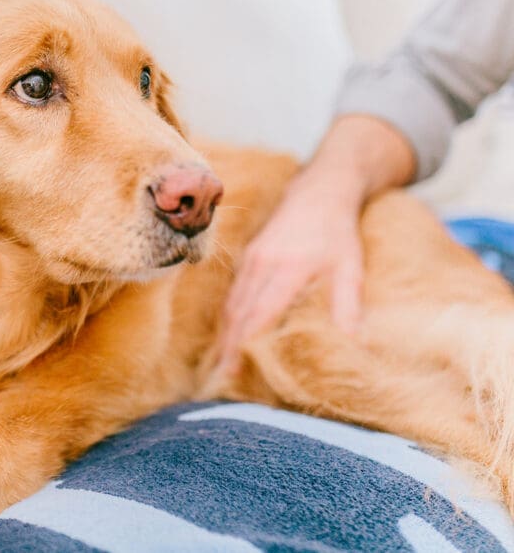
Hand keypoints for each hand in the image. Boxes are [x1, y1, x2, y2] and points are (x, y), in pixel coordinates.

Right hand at [219, 176, 363, 371]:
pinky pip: (233, 293)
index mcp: (287, 268)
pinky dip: (229, 318)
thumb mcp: (351, 267)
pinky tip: (229, 335)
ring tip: (222, 365)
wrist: (319, 193)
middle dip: (228, 347)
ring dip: (226, 335)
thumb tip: (351, 344)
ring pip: (231, 304)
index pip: (259, 313)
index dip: (244, 343)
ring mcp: (251, 259)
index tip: (234, 370)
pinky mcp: (247, 257)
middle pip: (238, 313)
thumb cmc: (338, 234)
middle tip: (222, 379)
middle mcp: (262, 264)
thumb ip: (348, 304)